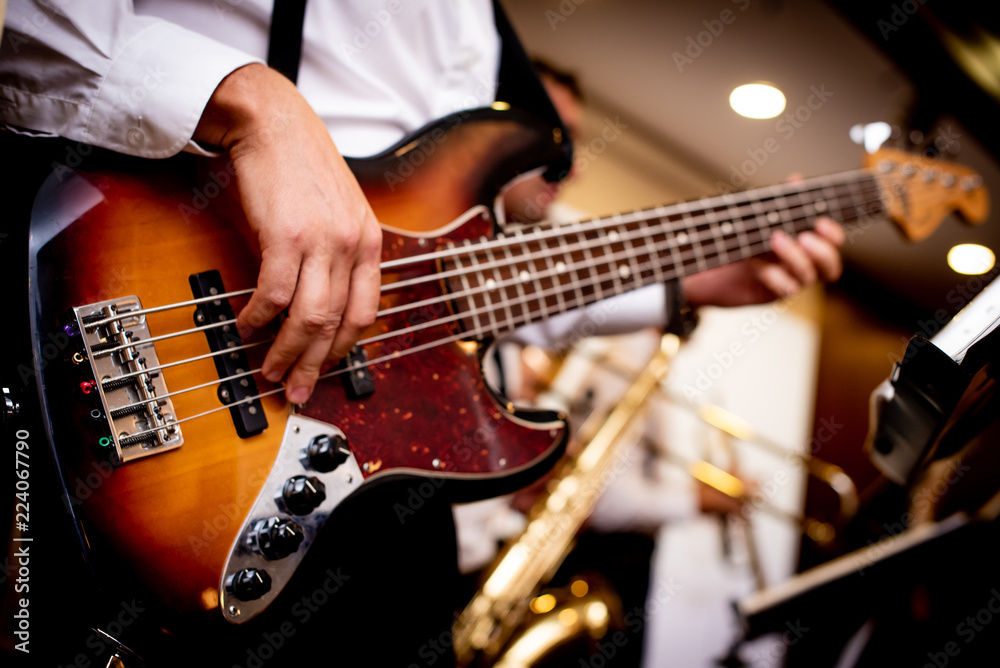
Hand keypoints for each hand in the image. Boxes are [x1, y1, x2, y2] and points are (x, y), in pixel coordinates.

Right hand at [195, 64, 381, 403]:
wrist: (274, 123)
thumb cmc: (301, 166)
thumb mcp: (339, 211)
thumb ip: (339, 254)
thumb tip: (321, 305)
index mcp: (369, 243)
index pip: (366, 314)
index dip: (344, 351)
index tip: (326, 371)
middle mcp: (351, 245)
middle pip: (337, 325)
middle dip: (314, 366)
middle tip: (296, 390)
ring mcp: (321, 241)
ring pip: (309, 318)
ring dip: (286, 352)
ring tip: (268, 370)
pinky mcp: (285, 235)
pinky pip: (273, 295)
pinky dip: (258, 320)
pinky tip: (245, 327)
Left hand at [682, 217, 844, 307]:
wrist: (709, 265)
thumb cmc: (737, 238)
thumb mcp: (758, 216)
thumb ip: (780, 201)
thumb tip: (796, 179)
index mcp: (803, 243)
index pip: (833, 242)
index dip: (832, 234)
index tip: (820, 222)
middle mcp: (801, 264)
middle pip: (830, 267)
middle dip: (821, 252)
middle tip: (804, 237)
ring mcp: (788, 280)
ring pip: (808, 277)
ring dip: (795, 258)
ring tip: (775, 239)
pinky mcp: (771, 293)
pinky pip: (784, 290)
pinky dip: (773, 276)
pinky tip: (757, 265)